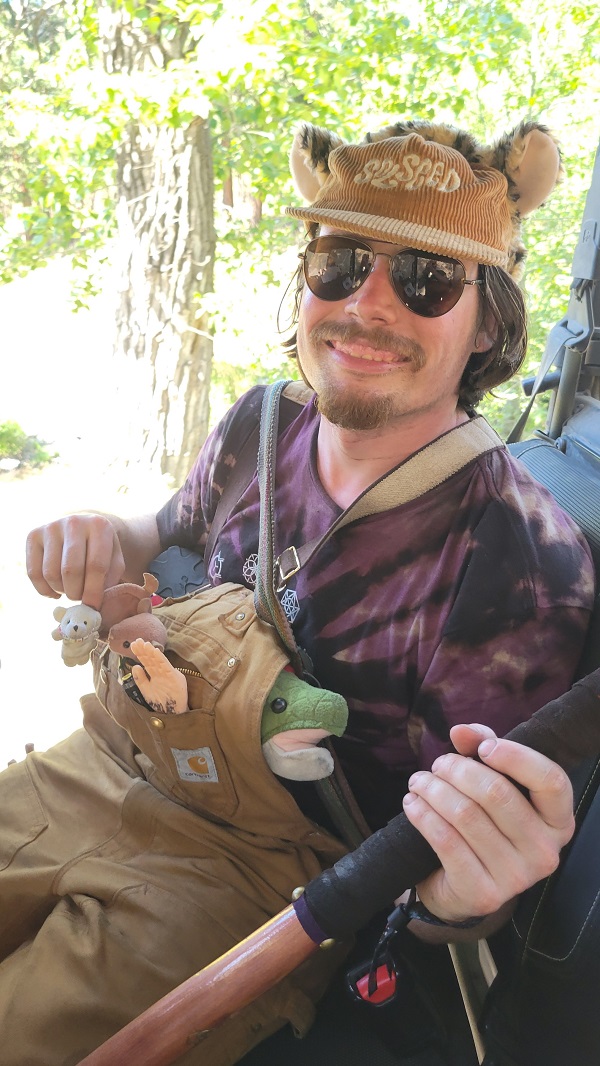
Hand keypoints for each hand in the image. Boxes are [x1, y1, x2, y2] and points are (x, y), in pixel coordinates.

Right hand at [26, 513, 124, 609]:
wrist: (85, 527)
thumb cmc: (102, 551)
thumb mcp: (114, 562)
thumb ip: (108, 582)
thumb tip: (91, 606)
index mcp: (99, 526)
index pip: (95, 565)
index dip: (93, 591)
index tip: (93, 607)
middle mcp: (74, 522)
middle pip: (70, 570)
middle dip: (75, 592)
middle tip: (80, 598)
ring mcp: (51, 527)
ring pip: (50, 573)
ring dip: (61, 591)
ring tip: (70, 590)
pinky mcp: (33, 535)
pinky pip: (33, 572)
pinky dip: (44, 590)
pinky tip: (56, 591)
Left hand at [402, 724, 574, 923]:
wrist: (462, 887)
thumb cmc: (485, 824)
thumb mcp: (493, 782)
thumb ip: (483, 748)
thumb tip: (461, 732)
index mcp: (558, 822)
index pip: (551, 781)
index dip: (516, 757)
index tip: (483, 747)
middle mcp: (545, 852)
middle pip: (497, 793)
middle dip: (457, 770)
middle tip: (438, 765)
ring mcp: (517, 877)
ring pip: (466, 815)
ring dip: (434, 790)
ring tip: (419, 781)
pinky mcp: (484, 894)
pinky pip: (447, 842)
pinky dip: (423, 816)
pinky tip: (412, 804)